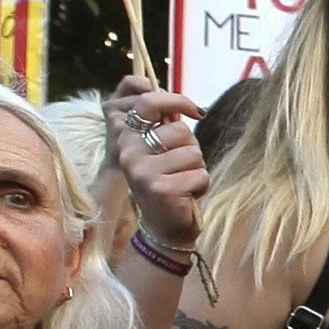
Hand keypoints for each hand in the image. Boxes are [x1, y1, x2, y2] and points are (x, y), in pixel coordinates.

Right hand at [107, 77, 210, 242]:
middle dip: (191, 147)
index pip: (148, 103)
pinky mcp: (161, 189)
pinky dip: (201, 185)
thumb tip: (190, 106)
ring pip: (193, 152)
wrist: (164, 228)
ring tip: (183, 181)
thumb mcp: (160, 152)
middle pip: (180, 129)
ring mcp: (143, 172)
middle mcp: (129, 153)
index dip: (177, 100)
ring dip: (197, 168)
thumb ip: (165, 128)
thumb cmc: (169, 183)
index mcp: (127, 138)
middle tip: (181, 166)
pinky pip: (200, 174)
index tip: (197, 111)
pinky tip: (187, 196)